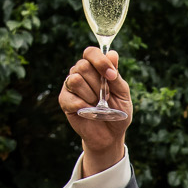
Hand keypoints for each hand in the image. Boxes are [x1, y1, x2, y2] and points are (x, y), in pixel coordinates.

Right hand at [60, 46, 132, 175]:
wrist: (110, 135)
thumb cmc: (117, 112)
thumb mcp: (123, 94)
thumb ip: (116, 76)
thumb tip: (112, 54)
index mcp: (95, 68)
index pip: (91, 52)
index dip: (100, 61)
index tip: (111, 75)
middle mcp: (81, 73)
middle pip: (82, 65)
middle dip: (98, 84)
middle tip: (106, 98)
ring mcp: (70, 86)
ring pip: (75, 79)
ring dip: (90, 95)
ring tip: (97, 105)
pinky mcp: (64, 100)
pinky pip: (70, 97)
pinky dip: (83, 106)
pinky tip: (89, 112)